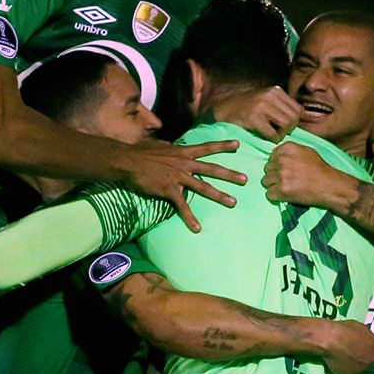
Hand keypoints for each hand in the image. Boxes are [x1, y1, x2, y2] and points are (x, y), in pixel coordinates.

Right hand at [118, 137, 244, 231]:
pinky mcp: (169, 190)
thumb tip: (173, 147)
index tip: (238, 145)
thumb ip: (171, 148)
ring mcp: (178, 177)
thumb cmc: (140, 152)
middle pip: (212, 169)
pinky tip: (197, 229)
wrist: (127, 161)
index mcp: (183, 152)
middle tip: (245, 179)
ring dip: (220, 196)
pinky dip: (190, 218)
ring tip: (233, 202)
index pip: (207, 147)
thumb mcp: (160, 145)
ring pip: (203, 187)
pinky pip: (182, 207)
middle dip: (230, 174)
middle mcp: (184, 163)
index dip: (223, 146)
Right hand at [211, 85, 299, 141]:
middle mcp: (270, 95)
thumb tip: (306, 118)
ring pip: (287, 125)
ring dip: (282, 134)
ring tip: (273, 135)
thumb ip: (282, 107)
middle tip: (279, 133)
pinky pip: (273, 134)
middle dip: (289, 129)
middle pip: (294, 117)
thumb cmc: (246, 109)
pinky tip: (265, 138)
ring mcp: (261, 106)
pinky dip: (272, 139)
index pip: (298, 109)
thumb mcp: (265, 101)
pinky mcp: (254, 118)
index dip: (295, 121)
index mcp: (275, 91)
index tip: (286, 127)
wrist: (221, 110)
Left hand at [262, 141, 354, 209]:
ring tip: (288, 188)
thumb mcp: (306, 151)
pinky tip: (287, 195)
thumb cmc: (320, 169)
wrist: (330, 186)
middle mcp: (282, 160)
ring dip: (274, 186)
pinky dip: (276, 197)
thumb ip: (289, 151)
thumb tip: (274, 154)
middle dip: (274, 176)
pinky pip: (269, 194)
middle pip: (266, 169)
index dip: (277, 165)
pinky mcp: (282, 190)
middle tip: (288, 180)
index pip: (271, 157)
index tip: (287, 170)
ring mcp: (281, 175)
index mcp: (287, 148)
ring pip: (265, 182)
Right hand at [314, 319, 373, 373]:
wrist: (330, 339)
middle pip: (370, 360)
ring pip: (361, 369)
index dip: (366, 348)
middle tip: (351, 354)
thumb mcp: (358, 327)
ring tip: (344, 360)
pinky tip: (339, 365)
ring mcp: (363, 368)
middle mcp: (373, 358)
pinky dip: (346, 372)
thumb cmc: (342, 330)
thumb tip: (362, 339)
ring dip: (355, 366)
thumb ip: (364, 336)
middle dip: (362, 358)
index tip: (358, 348)